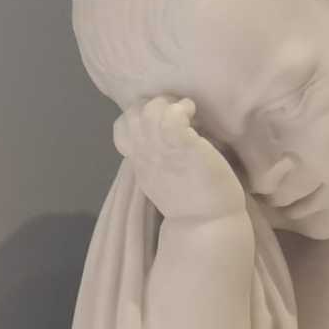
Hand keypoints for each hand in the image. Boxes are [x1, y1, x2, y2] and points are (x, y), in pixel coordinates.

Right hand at [113, 97, 245, 221]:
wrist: (206, 224)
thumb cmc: (192, 202)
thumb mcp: (163, 178)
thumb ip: (158, 157)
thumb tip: (168, 134)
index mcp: (140, 162)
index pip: (122, 128)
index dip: (136, 117)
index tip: (158, 122)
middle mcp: (145, 155)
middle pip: (132, 114)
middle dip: (153, 104)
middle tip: (176, 112)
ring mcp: (162, 150)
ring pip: (149, 110)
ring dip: (169, 104)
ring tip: (187, 112)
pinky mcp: (182, 146)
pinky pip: (171, 116)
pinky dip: (181, 109)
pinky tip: (193, 115)